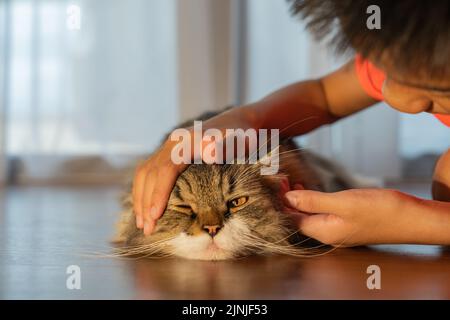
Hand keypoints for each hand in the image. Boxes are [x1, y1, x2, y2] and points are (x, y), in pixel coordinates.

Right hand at [132, 106, 257, 234]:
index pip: (165, 169)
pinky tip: (144, 209)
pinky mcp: (170, 155)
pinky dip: (143, 191)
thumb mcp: (238, 140)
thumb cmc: (241, 136)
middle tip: (146, 229)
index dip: (159, 193)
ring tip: (141, 224)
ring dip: (140, 199)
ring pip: (144, 174)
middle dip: (145, 202)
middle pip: (150, 173)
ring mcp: (169, 148)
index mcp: (186, 141)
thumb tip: (211, 153)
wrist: (240, 122)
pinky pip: (148, 173)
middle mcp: (172, 143)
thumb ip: (225, 146)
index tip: (155, 215)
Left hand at [284, 188, 434, 246]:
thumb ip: (313, 201)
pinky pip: (319, 213)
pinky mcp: (345, 222)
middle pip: (296, 218)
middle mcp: (327, 233)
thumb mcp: (343, 203)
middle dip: (284, 200)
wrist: (414, 219)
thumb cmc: (381, 211)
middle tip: (279, 179)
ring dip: (297, 200)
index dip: (279, 202)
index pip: (290, 219)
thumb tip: (287, 199)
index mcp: (322, 232)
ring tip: (289, 183)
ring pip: (307, 215)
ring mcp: (336, 229)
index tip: (274, 182)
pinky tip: (307, 190)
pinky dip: (310, 201)